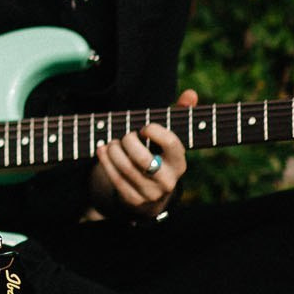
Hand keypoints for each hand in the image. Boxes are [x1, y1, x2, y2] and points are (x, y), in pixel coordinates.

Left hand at [91, 90, 194, 218]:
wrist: (150, 193)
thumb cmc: (159, 154)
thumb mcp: (168, 137)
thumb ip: (179, 115)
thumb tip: (191, 94)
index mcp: (179, 162)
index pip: (172, 144)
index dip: (155, 131)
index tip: (144, 127)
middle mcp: (167, 180)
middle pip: (143, 158)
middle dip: (128, 141)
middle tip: (125, 135)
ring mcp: (150, 192)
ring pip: (127, 168)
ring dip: (113, 150)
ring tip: (111, 142)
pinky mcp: (133, 199)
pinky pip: (116, 179)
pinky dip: (106, 162)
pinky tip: (102, 150)